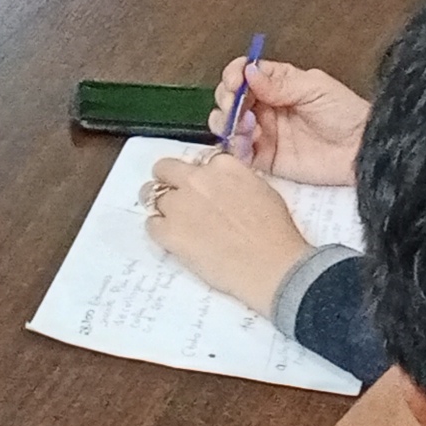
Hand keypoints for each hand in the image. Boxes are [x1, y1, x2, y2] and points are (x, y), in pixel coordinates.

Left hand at [144, 148, 312, 318]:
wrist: (271, 266)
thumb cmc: (275, 232)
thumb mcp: (261, 189)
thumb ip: (234, 180)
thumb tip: (222, 186)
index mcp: (222, 165)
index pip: (197, 160)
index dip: (198, 175)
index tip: (201, 187)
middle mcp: (196, 179)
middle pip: (164, 168)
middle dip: (167, 180)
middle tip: (176, 196)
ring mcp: (180, 206)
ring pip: (150, 195)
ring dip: (160, 205)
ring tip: (172, 220)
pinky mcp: (170, 233)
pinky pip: (151, 225)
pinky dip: (159, 230)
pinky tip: (173, 239)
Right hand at [211, 57, 368, 186]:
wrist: (361, 150)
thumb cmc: (346, 114)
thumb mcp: (315, 89)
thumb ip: (280, 83)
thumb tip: (248, 72)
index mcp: (278, 83)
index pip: (245, 73)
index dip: (234, 75)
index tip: (235, 83)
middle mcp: (266, 106)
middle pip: (230, 98)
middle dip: (227, 100)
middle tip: (236, 107)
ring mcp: (264, 133)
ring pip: (228, 125)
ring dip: (227, 123)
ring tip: (246, 127)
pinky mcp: (265, 158)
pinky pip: (239, 153)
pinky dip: (234, 148)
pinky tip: (245, 144)